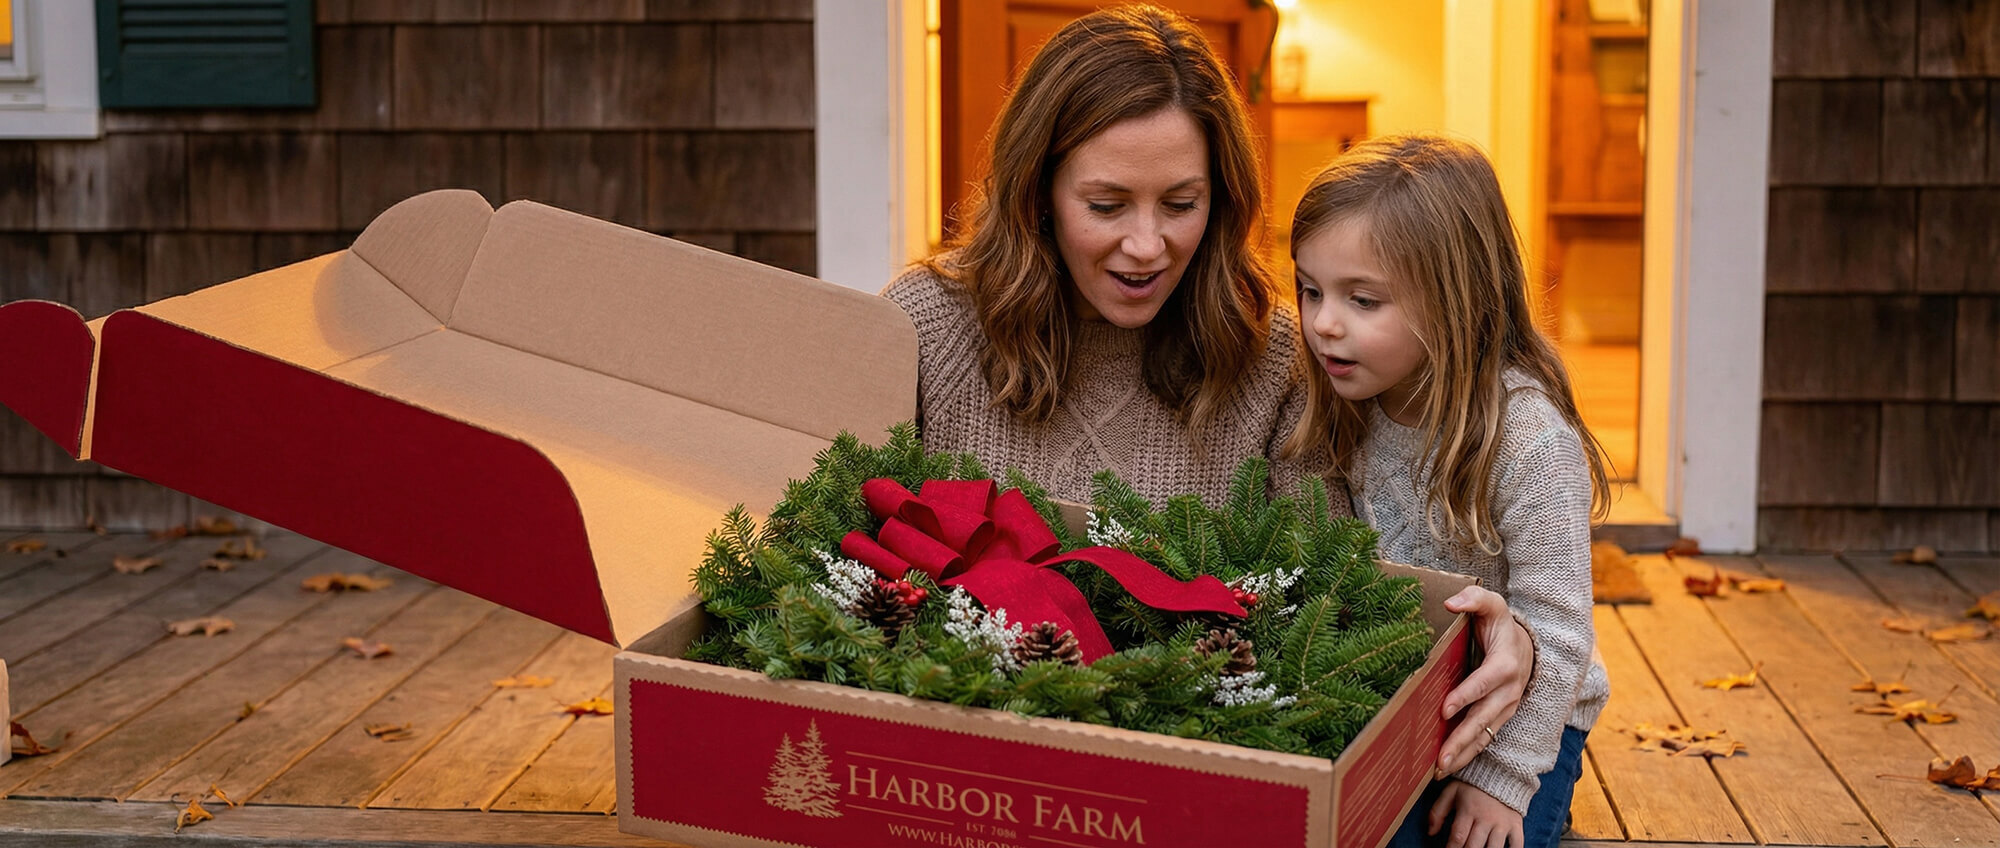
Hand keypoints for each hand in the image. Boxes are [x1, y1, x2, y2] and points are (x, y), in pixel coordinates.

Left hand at [1428, 780, 1523, 847]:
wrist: (1502, 771)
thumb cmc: (1473, 785)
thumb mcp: (1451, 792)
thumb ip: (1438, 811)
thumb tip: (1430, 832)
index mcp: (1468, 809)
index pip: (1458, 837)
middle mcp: (1486, 818)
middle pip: (1474, 846)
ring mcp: (1502, 822)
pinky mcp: (1516, 824)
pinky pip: (1517, 844)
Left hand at [1437, 586, 1532, 772]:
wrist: (1527, 646)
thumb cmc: (1501, 624)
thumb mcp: (1491, 605)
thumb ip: (1473, 599)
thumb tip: (1451, 602)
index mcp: (1504, 664)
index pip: (1483, 682)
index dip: (1466, 695)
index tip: (1445, 709)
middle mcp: (1508, 691)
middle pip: (1483, 718)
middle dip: (1462, 738)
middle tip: (1441, 756)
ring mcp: (1506, 707)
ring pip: (1485, 734)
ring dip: (1464, 753)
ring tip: (1441, 769)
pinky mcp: (1500, 717)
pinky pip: (1485, 738)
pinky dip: (1468, 753)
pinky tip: (1447, 766)